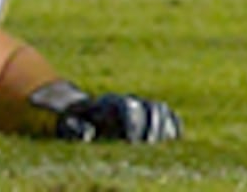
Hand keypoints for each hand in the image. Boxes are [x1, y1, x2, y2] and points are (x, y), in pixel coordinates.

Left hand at [48, 93, 180, 143]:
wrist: (86, 118)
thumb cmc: (78, 125)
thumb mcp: (71, 126)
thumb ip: (76, 128)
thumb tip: (88, 134)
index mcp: (110, 101)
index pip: (127, 106)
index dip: (133, 123)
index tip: (132, 143)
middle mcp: (130, 100)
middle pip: (149, 106)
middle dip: (153, 126)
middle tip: (150, 145)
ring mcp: (142, 106)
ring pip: (161, 109)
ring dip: (165, 127)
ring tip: (163, 145)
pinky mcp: (153, 117)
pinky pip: (170, 117)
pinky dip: (174, 126)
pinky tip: (175, 140)